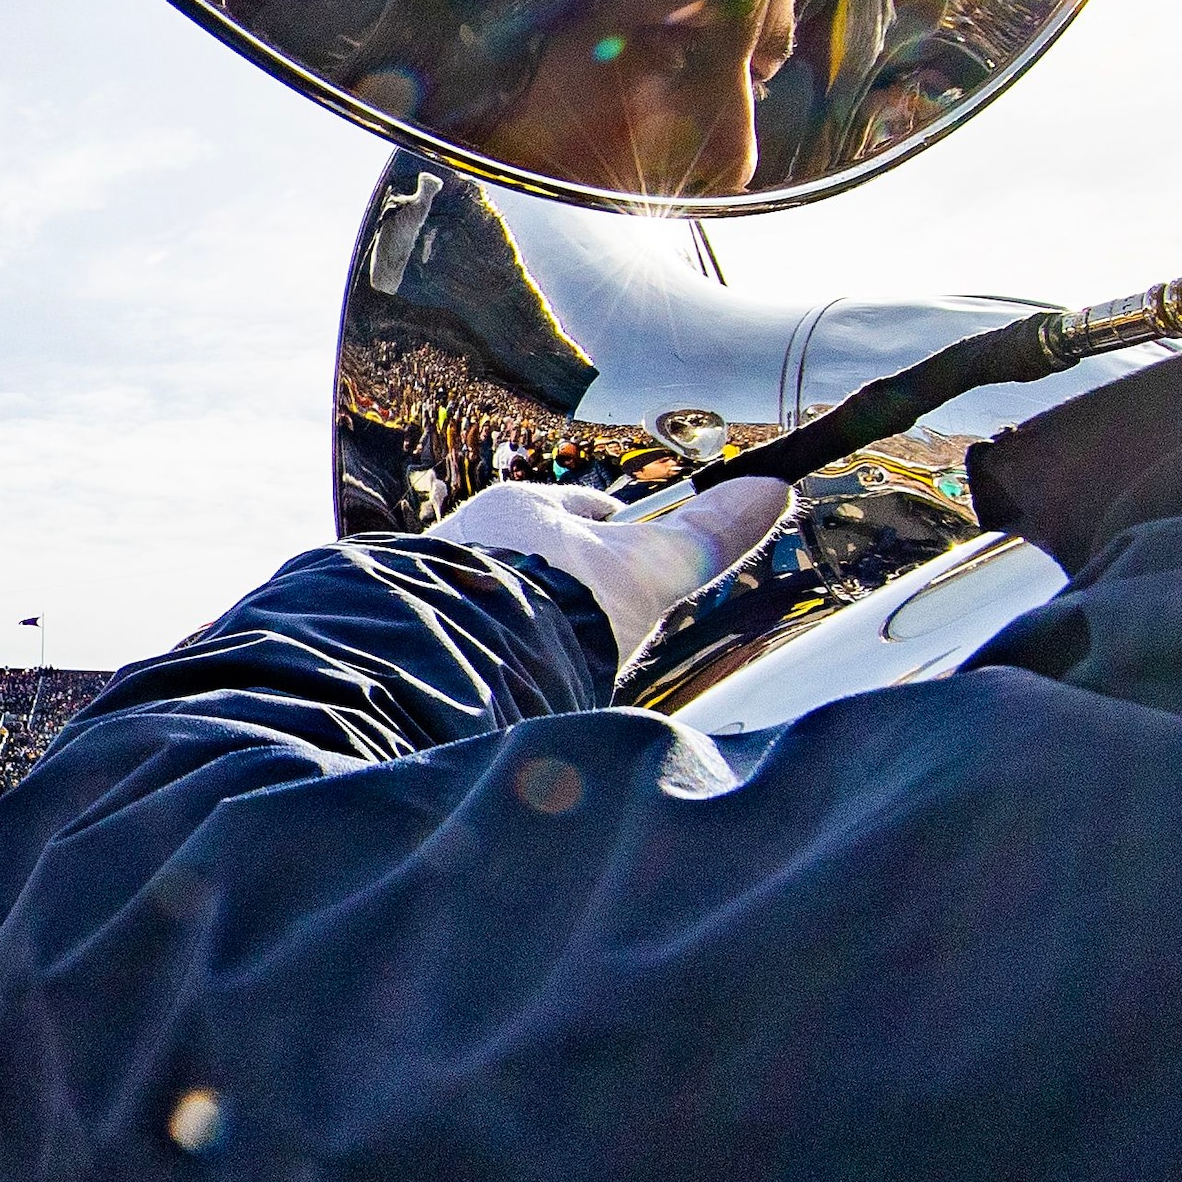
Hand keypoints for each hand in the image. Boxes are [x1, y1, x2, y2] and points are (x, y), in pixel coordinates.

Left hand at [424, 476, 790, 662]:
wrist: (458, 663)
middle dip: (564, 592)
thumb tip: (770, 490)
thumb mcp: (644, 571)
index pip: (579, 515)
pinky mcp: (411, 642)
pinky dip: (484, 663)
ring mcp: (428, 590)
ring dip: (519, 630)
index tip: (634, 576)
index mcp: (517, 508)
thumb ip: (704, 538)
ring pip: (491, 603)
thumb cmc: (552, 604)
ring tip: (550, 670)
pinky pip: (457, 646)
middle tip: (596, 634)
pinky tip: (504, 691)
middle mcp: (463, 538)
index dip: (616, 545)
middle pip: (532, 561)